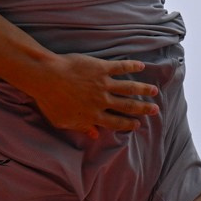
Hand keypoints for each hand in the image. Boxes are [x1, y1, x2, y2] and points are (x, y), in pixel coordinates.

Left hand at [29, 54, 158, 135]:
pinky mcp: (101, 68)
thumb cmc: (49, 100)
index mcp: (93, 115)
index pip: (115, 122)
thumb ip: (80, 127)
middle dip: (142, 109)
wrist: (46, 77)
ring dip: (143, 89)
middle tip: (155, 110)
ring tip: (154, 91)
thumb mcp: (63, 121)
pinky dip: (131, 66)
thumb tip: (94, 134)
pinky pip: (120, 67)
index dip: (128, 124)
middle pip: (127, 106)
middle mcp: (102, 101)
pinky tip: (141, 65)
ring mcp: (103, 84)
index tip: (137, 124)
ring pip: (128, 88)